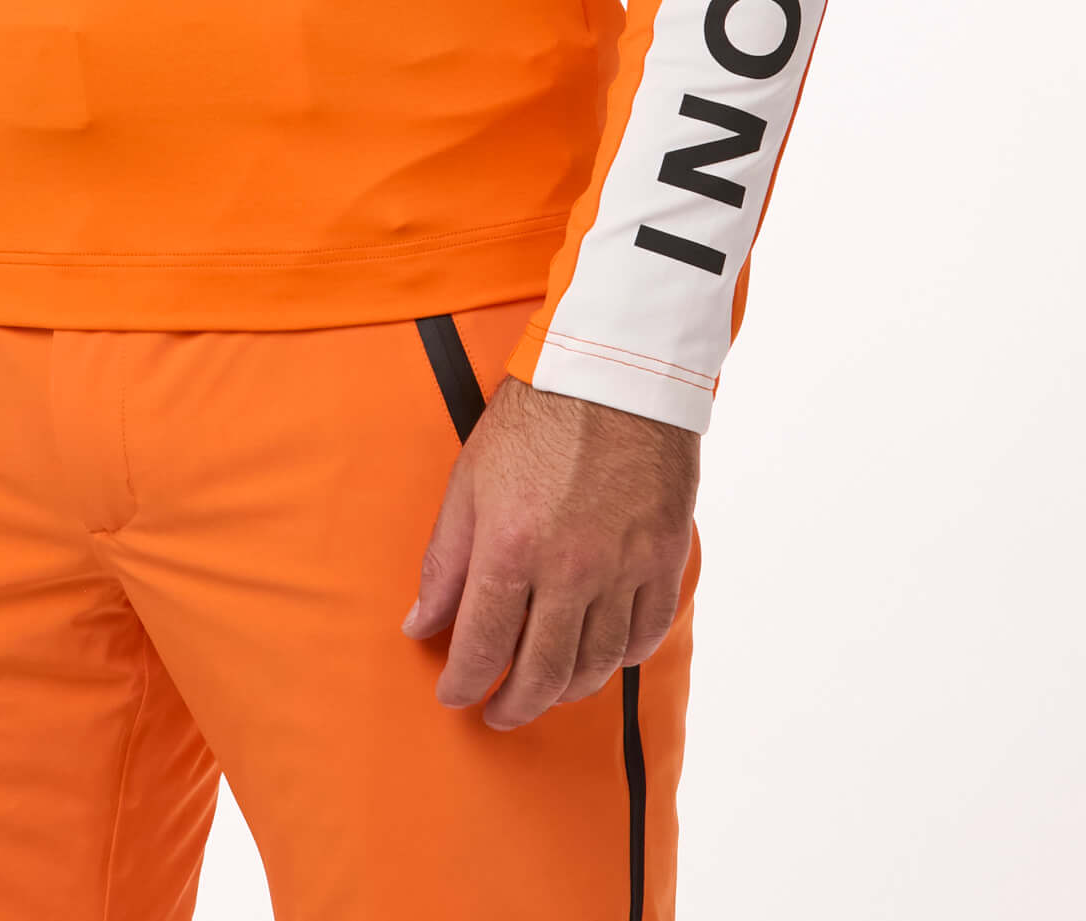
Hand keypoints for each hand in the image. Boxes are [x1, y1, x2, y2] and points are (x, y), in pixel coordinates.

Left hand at [402, 377, 697, 726]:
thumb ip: (445, 561)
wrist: (615, 372)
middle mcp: (570, 567)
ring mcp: (623, 567)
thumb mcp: (470, 482)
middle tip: (497, 712)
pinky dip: (618, 658)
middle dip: (513, 705)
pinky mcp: (664, 558)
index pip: (482, 646)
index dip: (462, 682)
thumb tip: (421, 624)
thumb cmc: (535, 419)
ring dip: (564, 690)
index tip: (452, 694)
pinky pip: (644, 636)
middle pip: (542, 672)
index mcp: (511, 546)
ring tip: (544, 689)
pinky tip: (597, 656)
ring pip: (595, 665)